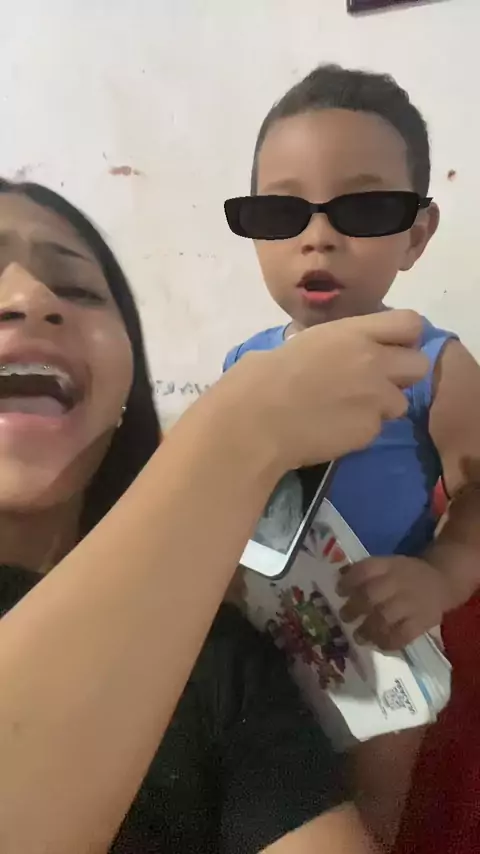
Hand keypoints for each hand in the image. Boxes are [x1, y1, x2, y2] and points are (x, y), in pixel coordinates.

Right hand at [222, 309, 428, 471]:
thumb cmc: (259, 378)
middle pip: (419, 364)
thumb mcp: (297, 343)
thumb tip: (330, 351)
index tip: (387, 347)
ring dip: (382, 406)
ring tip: (349, 410)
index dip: (404, 337)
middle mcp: (373, 361)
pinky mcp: (370, 431)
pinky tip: (334, 429)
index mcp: (352, 333)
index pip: (410, 323)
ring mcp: (375, 398)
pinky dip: (361, 429)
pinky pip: (377, 428)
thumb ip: (330, 345)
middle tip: (376, 383)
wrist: (254, 422)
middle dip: (402, 374)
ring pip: (401, 402)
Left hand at [337, 555, 453, 649]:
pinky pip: (403, 635)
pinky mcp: (423, 622)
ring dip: (367, 629)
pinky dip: (388, 642)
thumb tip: (338, 578)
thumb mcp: (387, 564)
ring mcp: (411, 603)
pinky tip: (379, 644)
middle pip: (371, 595)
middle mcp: (399, 582)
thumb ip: (363, 572)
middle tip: (344, 617)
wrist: (441, 581)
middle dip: (354, 609)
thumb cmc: (405, 574)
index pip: (365, 570)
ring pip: (385, 618)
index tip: (339, 591)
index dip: (349, 581)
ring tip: (358, 636)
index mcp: (389, 565)